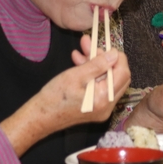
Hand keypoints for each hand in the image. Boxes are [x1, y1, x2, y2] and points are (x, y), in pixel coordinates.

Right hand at [1, 33, 130, 156]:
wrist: (39, 117)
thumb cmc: (54, 98)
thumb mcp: (75, 76)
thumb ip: (97, 65)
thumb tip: (115, 54)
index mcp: (104, 99)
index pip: (123, 74)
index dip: (117, 58)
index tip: (106, 46)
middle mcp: (107, 106)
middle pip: (117, 77)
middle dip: (105, 59)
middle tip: (90, 46)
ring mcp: (102, 108)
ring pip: (107, 80)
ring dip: (96, 64)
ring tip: (81, 50)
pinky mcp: (96, 108)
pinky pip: (100, 87)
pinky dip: (92, 74)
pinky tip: (79, 62)